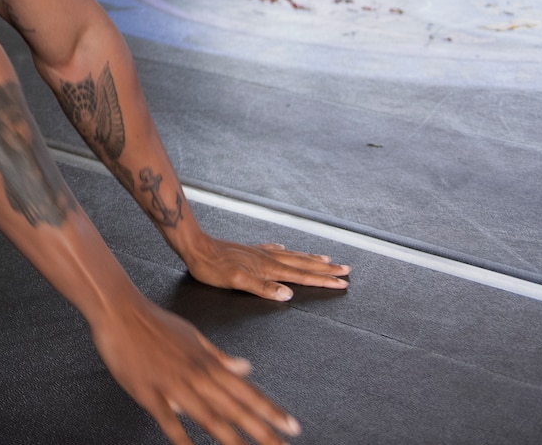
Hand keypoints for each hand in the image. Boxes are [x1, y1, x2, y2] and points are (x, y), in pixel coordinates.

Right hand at [91, 297, 300, 444]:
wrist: (120, 310)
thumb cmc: (156, 322)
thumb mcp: (194, 337)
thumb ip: (220, 357)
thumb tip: (246, 367)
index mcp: (209, 362)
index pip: (248, 392)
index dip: (271, 411)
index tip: (291, 428)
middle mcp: (197, 375)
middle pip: (236, 409)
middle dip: (262, 432)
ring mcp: (174, 384)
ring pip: (209, 417)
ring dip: (231, 439)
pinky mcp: (149, 392)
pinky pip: (169, 420)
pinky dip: (182, 439)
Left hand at [184, 238, 348, 301]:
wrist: (195, 247)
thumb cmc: (213, 268)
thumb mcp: (237, 282)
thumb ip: (262, 288)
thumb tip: (288, 294)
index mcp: (268, 268)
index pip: (302, 277)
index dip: (323, 281)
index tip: (342, 283)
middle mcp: (268, 258)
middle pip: (303, 264)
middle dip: (326, 269)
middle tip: (346, 270)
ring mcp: (260, 252)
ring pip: (292, 256)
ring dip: (311, 258)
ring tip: (326, 258)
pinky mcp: (249, 250)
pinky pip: (274, 249)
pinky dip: (284, 250)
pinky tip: (284, 248)